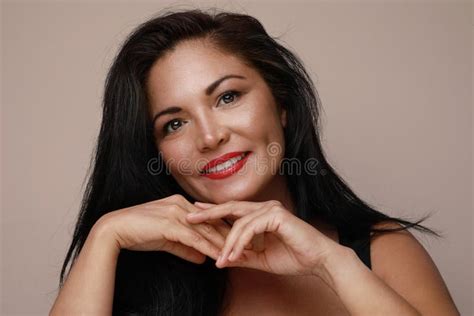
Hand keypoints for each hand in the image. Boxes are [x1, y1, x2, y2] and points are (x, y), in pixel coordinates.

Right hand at [96, 194, 230, 263]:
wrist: (115, 229)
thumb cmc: (139, 232)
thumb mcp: (167, 240)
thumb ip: (186, 247)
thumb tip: (202, 259)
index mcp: (181, 203)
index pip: (209, 218)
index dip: (224, 229)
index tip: (239, 240)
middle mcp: (181, 204)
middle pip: (211, 222)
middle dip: (230, 236)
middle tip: (247, 246)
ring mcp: (176, 212)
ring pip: (206, 230)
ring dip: (223, 244)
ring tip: (238, 254)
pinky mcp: (170, 223)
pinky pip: (194, 238)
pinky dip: (208, 248)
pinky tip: (218, 257)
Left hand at [186, 200, 343, 276]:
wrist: (318, 261)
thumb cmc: (294, 257)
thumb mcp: (261, 259)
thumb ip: (242, 255)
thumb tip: (222, 259)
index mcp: (261, 214)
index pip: (232, 211)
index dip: (213, 213)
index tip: (195, 215)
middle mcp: (265, 207)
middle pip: (231, 208)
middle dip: (209, 213)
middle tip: (190, 217)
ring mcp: (271, 209)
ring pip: (239, 222)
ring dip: (227, 242)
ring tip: (220, 259)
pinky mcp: (277, 215)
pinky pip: (251, 228)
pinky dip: (240, 242)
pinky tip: (234, 255)